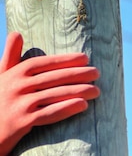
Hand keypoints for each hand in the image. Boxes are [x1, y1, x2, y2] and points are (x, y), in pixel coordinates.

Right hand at [0, 32, 99, 155]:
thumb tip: (16, 33)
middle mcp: (17, 85)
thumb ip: (10, 57)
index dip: (65, 60)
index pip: (44, 63)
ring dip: (78, 91)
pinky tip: (83, 106)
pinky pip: (49, 113)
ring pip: (54, 94)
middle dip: (77, 74)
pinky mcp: (22, 121)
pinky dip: (67, 108)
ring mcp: (20, 103)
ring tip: (96, 90)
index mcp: (14, 73)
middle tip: (97, 73)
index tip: (85, 58)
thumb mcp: (1, 77)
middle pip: (53, 78)